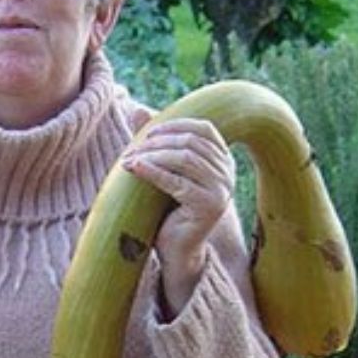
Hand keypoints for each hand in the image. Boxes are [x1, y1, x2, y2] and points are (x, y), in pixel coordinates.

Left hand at [121, 107, 234, 315]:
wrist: (175, 249)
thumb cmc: (167, 208)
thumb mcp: (162, 169)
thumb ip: (154, 142)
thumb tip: (136, 109)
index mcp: (223, 160)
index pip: (204, 129)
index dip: (176, 124)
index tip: (147, 131)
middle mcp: (228, 173)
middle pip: (191, 143)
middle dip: (158, 142)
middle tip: (132, 148)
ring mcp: (222, 190)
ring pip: (185, 159)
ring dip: (153, 155)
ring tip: (129, 159)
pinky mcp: (209, 206)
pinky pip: (177, 182)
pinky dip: (152, 172)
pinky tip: (133, 169)